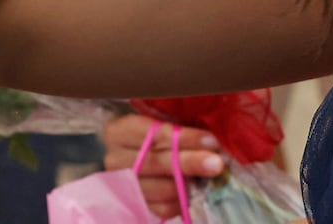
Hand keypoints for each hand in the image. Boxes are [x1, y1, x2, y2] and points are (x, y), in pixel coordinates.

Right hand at [102, 113, 224, 219]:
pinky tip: (192, 192)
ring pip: (161, 188)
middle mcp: (115, 160)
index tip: (210, 141)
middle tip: (216, 163)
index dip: (184, 139)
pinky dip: (181, 201)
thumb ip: (176, 129)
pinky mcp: (135, 205)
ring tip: (209, 179)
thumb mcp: (157, 123)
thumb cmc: (150, 134)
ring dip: (189, 185)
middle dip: (190, 163)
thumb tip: (210, 140)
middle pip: (156, 163)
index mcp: (120, 132)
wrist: (130, 155)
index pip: (154, 134)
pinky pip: (162, 208)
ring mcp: (124, 185)